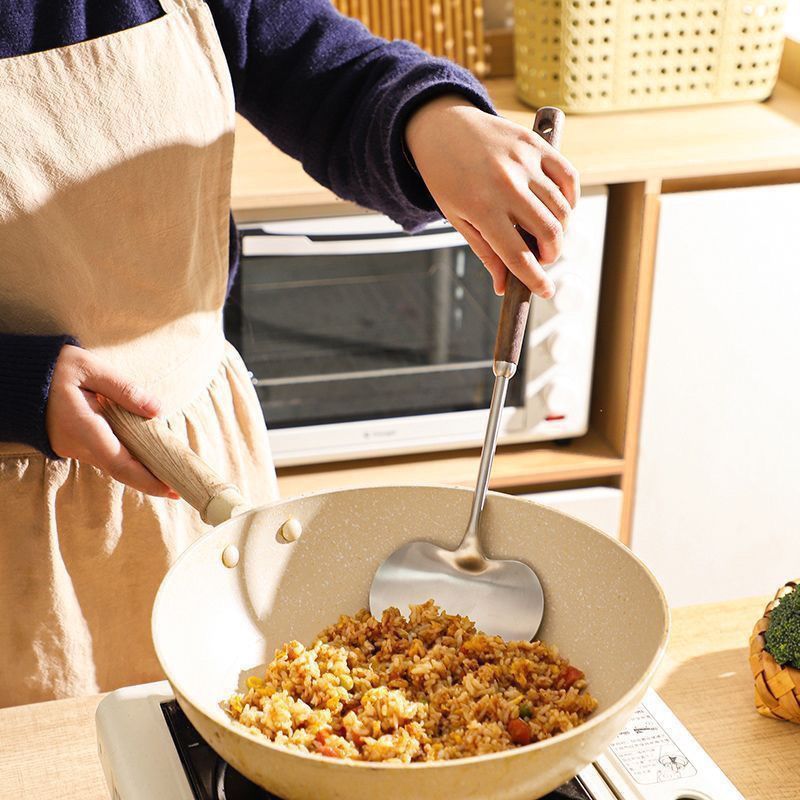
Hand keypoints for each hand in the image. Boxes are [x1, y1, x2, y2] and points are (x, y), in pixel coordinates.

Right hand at [46, 344, 177, 497]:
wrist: (13, 379)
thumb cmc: (52, 368)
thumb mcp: (88, 368)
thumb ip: (123, 389)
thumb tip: (157, 409)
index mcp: (83, 427)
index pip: (120, 462)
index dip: (147, 479)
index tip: (171, 489)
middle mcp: (78, 445)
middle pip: (120, 470)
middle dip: (150, 481)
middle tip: (181, 488)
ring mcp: (73, 447)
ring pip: (113, 465)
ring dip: (141, 471)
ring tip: (171, 471)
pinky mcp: (74, 444)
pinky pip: (105, 457)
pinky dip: (128, 460)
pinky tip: (147, 456)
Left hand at [405, 95, 578, 297]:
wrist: (443, 126)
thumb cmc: (447, 177)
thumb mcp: (458, 218)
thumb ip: (485, 251)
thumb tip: (502, 286)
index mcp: (482, 208)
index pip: (518, 255)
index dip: (535, 279)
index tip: (545, 291)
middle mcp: (506, 184)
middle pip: (549, 234)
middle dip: (551, 255)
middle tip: (541, 257)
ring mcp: (524, 162)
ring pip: (562, 210)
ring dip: (560, 230)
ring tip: (544, 234)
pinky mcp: (536, 145)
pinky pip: (569, 178)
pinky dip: (569, 199)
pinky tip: (556, 208)